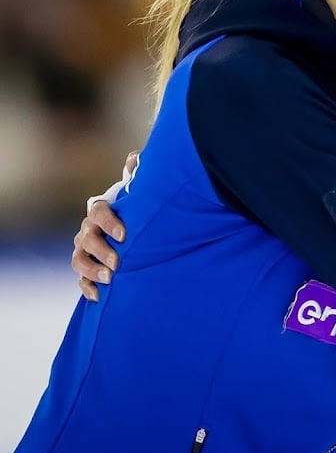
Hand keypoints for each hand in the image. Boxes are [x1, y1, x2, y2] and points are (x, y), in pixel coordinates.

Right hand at [72, 152, 135, 301]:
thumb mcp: (139, 194)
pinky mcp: (87, 269)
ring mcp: (85, 250)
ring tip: (110, 278)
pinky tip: (98, 295)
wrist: (133, 233)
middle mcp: (88, 230)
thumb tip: (135, 157)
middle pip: (87, 240)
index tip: (124, 234)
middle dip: (101, 251)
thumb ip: (137, 175)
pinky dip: (87, 287)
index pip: (98, 212)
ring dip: (92, 270)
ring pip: (79, 260)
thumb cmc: (137, 210)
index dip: (109, 222)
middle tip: (118, 262)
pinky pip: (81, 280)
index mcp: (101, 210)